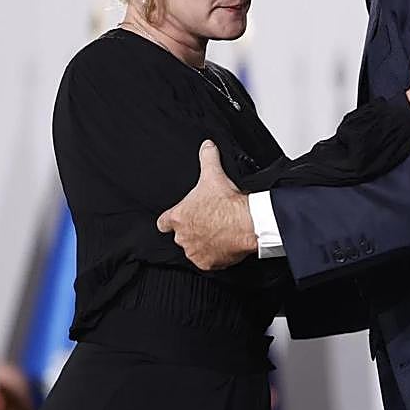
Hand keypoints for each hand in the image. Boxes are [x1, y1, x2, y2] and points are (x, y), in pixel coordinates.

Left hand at [157, 140, 257, 269]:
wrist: (246, 222)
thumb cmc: (227, 202)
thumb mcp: (213, 175)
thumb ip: (207, 158)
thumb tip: (207, 145)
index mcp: (178, 217)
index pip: (163, 223)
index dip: (171, 220)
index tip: (179, 218)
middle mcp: (182, 237)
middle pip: (182, 236)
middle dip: (193, 230)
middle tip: (209, 222)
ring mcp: (195, 251)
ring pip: (195, 249)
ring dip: (204, 243)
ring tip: (219, 233)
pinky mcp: (208, 263)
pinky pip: (208, 261)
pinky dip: (215, 256)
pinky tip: (225, 244)